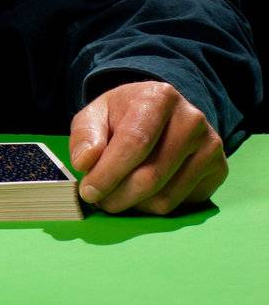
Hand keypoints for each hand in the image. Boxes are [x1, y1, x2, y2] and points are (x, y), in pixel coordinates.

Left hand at [69, 80, 226, 214]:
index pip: (134, 142)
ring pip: (165, 198)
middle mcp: (192, 119)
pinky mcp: (219, 169)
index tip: (88, 191)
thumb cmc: (124, 116)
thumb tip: (85, 162)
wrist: (161, 114)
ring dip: (134, 205)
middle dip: (117, 195)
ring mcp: (210, 145)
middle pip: (150, 176)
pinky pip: (181, 205)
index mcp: (160, 97)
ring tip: (117, 194)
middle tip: (98, 200)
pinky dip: (154, 207)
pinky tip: (143, 192)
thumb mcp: (97, 115)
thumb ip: (86, 135)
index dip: (108, 173)